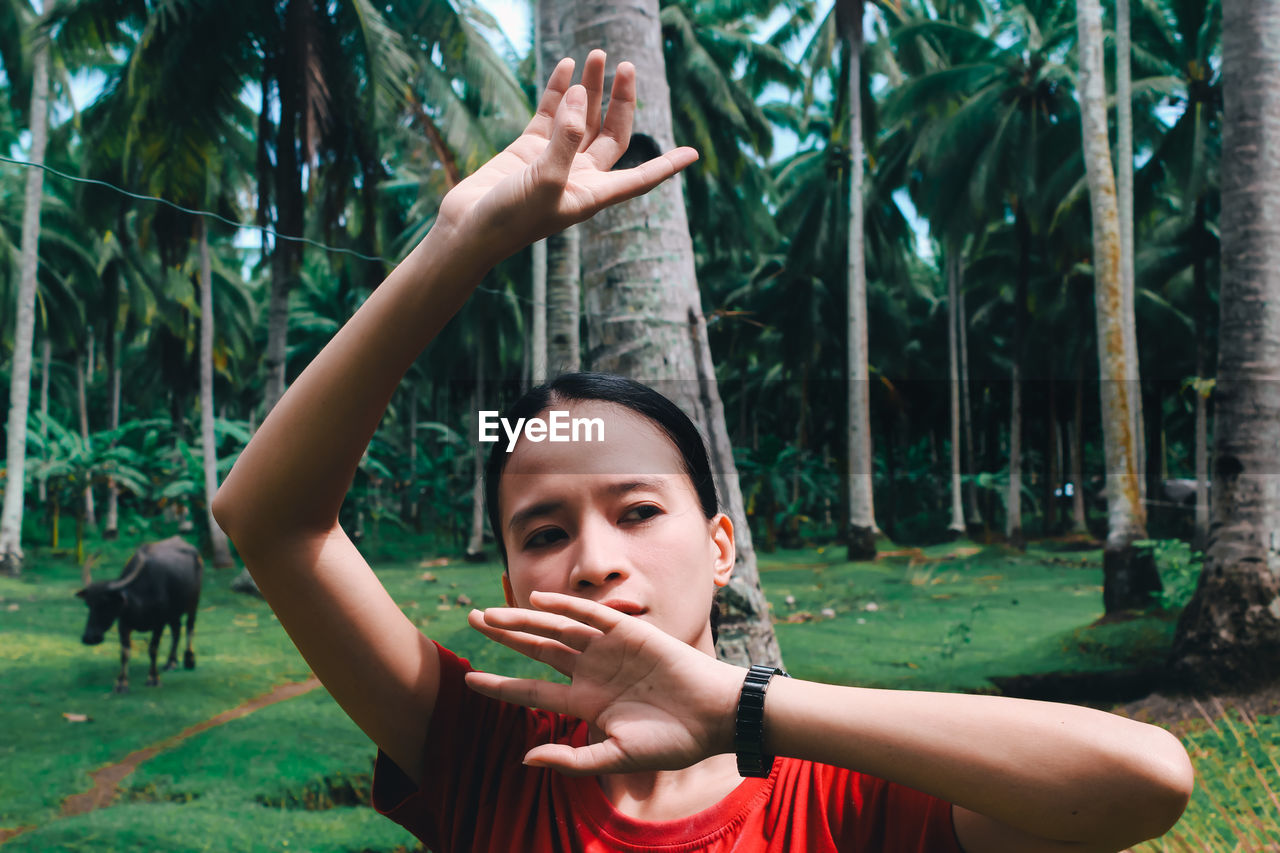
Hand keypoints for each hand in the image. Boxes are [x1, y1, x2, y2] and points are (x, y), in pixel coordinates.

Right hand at [435, 50, 698, 261]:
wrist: (465, 229)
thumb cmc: (510, 219)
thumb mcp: (544, 181)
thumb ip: (566, 140)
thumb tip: (580, 100)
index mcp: (593, 194)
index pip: (640, 177)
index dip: (666, 165)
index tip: (693, 154)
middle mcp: (579, 176)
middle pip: (612, 134)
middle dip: (621, 102)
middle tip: (627, 67)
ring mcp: (553, 160)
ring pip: (581, 118)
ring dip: (590, 89)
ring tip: (596, 56)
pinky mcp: (527, 149)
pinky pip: (550, 114)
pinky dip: (559, 90)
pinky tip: (566, 67)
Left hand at [465, 590, 743, 775]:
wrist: (713, 717)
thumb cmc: (671, 743)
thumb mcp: (615, 757)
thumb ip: (571, 759)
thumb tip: (525, 758)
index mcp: (585, 703)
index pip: (532, 692)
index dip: (500, 686)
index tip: (469, 680)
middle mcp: (591, 672)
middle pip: (537, 648)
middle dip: (505, 635)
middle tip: (471, 620)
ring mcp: (608, 650)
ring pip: (556, 629)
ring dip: (523, 618)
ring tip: (490, 613)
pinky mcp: (628, 632)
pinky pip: (589, 616)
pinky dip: (564, 606)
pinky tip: (537, 599)